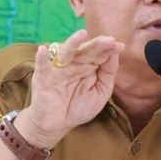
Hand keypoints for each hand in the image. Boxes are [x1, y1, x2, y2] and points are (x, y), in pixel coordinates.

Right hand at [18, 29, 123, 146]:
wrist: (57, 124)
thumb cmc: (79, 107)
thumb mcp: (100, 93)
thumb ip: (108, 74)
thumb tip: (114, 53)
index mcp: (88, 66)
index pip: (99, 54)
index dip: (108, 49)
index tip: (119, 45)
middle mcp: (74, 63)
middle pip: (85, 51)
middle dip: (96, 45)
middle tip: (108, 40)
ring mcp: (58, 69)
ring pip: (65, 53)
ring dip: (72, 43)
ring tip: (82, 35)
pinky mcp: (43, 77)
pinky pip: (41, 66)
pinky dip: (41, 58)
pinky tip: (43, 50)